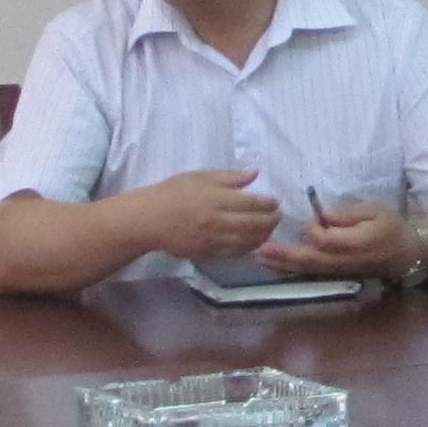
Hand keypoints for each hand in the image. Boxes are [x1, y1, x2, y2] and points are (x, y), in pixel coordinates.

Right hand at [132, 168, 282, 262]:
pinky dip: (249, 248)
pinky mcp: (208, 254)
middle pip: (254, 224)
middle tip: (278, 216)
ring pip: (248, 241)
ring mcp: (213, 240)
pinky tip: (254, 243)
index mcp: (216, 198)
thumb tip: (254, 173)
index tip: (276, 201)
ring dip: (264, 236)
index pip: (252, 203)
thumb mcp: (199, 177)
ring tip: (270, 229)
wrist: (149, 220)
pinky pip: (235, 253)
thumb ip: (228, 177)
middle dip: (271, 220)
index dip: (269, 203)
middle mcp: (217, 221)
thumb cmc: (173, 193)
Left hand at [257, 201, 417, 281]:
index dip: (314, 229)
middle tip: (259, 249)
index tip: (315, 216)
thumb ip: (348, 215)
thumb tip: (323, 217)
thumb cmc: (390, 226)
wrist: (405, 253)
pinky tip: (274, 266)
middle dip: (283, 255)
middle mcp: (344, 262)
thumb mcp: (375, 210)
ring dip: (281, 265)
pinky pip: (310, 274)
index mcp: (357, 244)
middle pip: (310, 260)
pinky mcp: (335, 275)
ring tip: (258, 257)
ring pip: (307, 271)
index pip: (326, 241)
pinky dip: (290, 270)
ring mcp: (339, 272)